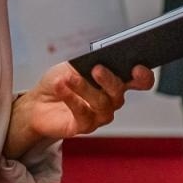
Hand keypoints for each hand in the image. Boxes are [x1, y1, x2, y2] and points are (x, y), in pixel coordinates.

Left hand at [5, 62, 155, 156]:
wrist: (38, 102)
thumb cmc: (60, 81)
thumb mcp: (73, 64)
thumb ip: (89, 60)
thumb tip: (99, 55)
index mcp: (114, 81)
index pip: (140, 81)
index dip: (143, 77)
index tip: (137, 68)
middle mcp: (111, 100)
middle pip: (119, 92)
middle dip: (109, 80)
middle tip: (97, 69)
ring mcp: (99, 115)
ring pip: (101, 104)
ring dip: (85, 88)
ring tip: (70, 78)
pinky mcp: (84, 126)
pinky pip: (82, 114)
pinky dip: (71, 99)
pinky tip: (62, 87)